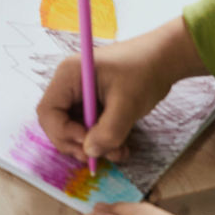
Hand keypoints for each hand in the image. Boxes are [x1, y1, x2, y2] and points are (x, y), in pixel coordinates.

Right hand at [36, 17, 207, 164]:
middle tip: (99, 156)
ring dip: (92, 146)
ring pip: (73, 129)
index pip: (48, 111)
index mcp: (69, 75)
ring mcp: (80, 94)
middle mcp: (69, 84)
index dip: (62, 132)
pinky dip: (101, 140)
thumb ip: (108, 131)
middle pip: (57, 123)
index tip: (87, 144)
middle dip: (76, 143)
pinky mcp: (93, 103)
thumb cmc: (144, 71)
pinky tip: (120, 146)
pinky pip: (88, 127)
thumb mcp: (127, 103)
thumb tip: (90, 152)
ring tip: (118, 152)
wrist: (165, 58)